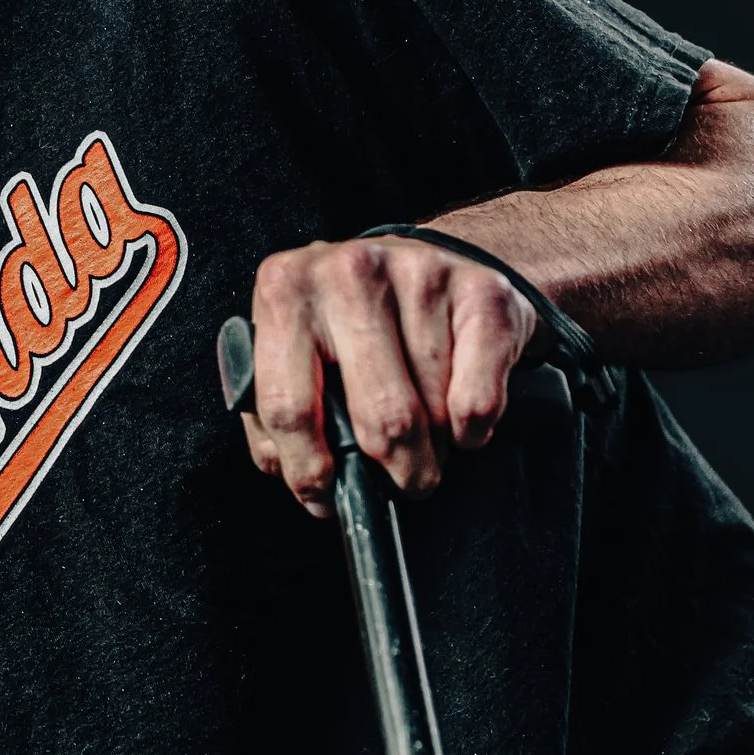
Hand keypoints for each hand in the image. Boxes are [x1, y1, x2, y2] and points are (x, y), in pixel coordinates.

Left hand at [236, 235, 537, 515]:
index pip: (288, 405)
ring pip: (432, 413)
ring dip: (433, 448)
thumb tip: (286, 472)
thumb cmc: (349, 320)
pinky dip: (472, 430)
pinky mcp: (482, 291)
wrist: (430, 258)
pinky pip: (478, 401)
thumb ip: (271, 413)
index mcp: (285, 290)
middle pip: (377, 417)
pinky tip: (457, 416)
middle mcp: (349, 272)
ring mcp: (419, 273)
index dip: (307, 469)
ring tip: (426, 436)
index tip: (323, 497)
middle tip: (401, 483)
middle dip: (394, 472)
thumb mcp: (293, 349)